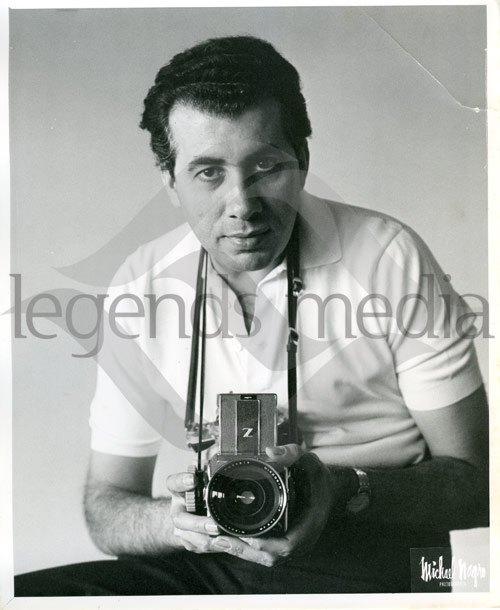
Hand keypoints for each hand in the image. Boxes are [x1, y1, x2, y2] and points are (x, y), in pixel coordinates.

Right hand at [166, 470, 221, 552]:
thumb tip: (216, 450)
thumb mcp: (203, 474)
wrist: (190, 513)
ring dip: (209, 541)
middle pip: (181, 520)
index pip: (174, 483)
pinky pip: (201, 547)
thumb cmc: (199, 491)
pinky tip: (229, 545)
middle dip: (199, 524)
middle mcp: (177, 510)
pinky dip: (216, 548)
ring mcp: (182, 529)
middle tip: (215, 526)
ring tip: (225, 540)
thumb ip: (208, 462)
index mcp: (178, 490)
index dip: (181, 482)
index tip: (193, 479)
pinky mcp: (191, 542)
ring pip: (191, 539)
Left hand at [207, 445, 356, 566]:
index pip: (288, 545)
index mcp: (310, 522)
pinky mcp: (285, 541)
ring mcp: (294, 542)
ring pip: (266, 556)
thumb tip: (270, 452)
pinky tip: (231, 540)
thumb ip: (290, 454)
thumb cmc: (318, 477)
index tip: (245, 537)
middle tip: (219, 538)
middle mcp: (302, 538)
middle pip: (271, 556)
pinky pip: (266, 551)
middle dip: (245, 550)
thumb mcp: (308, 460)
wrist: (329, 488)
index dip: (266, 544)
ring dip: (243, 551)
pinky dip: (248, 548)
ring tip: (218, 539)